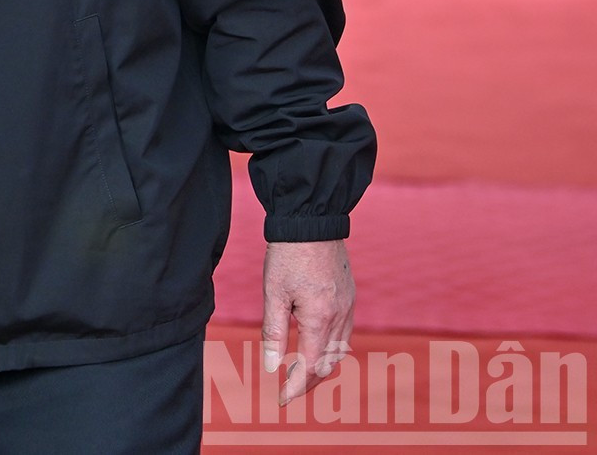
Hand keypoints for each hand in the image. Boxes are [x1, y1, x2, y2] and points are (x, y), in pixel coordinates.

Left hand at [262, 239, 355, 405]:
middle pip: (328, 364)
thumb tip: (272, 368)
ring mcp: (349, 307)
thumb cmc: (287, 255)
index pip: (310, 366)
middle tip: (289, 393)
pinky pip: (344, 333)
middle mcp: (341, 316)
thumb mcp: (273, 293)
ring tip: (300, 377)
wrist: (311, 222)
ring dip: (321, 367)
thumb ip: (274, 333)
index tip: (282, 400)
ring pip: (339, 350)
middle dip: (309, 382)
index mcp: (320, 317)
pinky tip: (316, 348)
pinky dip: (330, 348)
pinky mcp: (350, 297)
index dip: (297, 387)